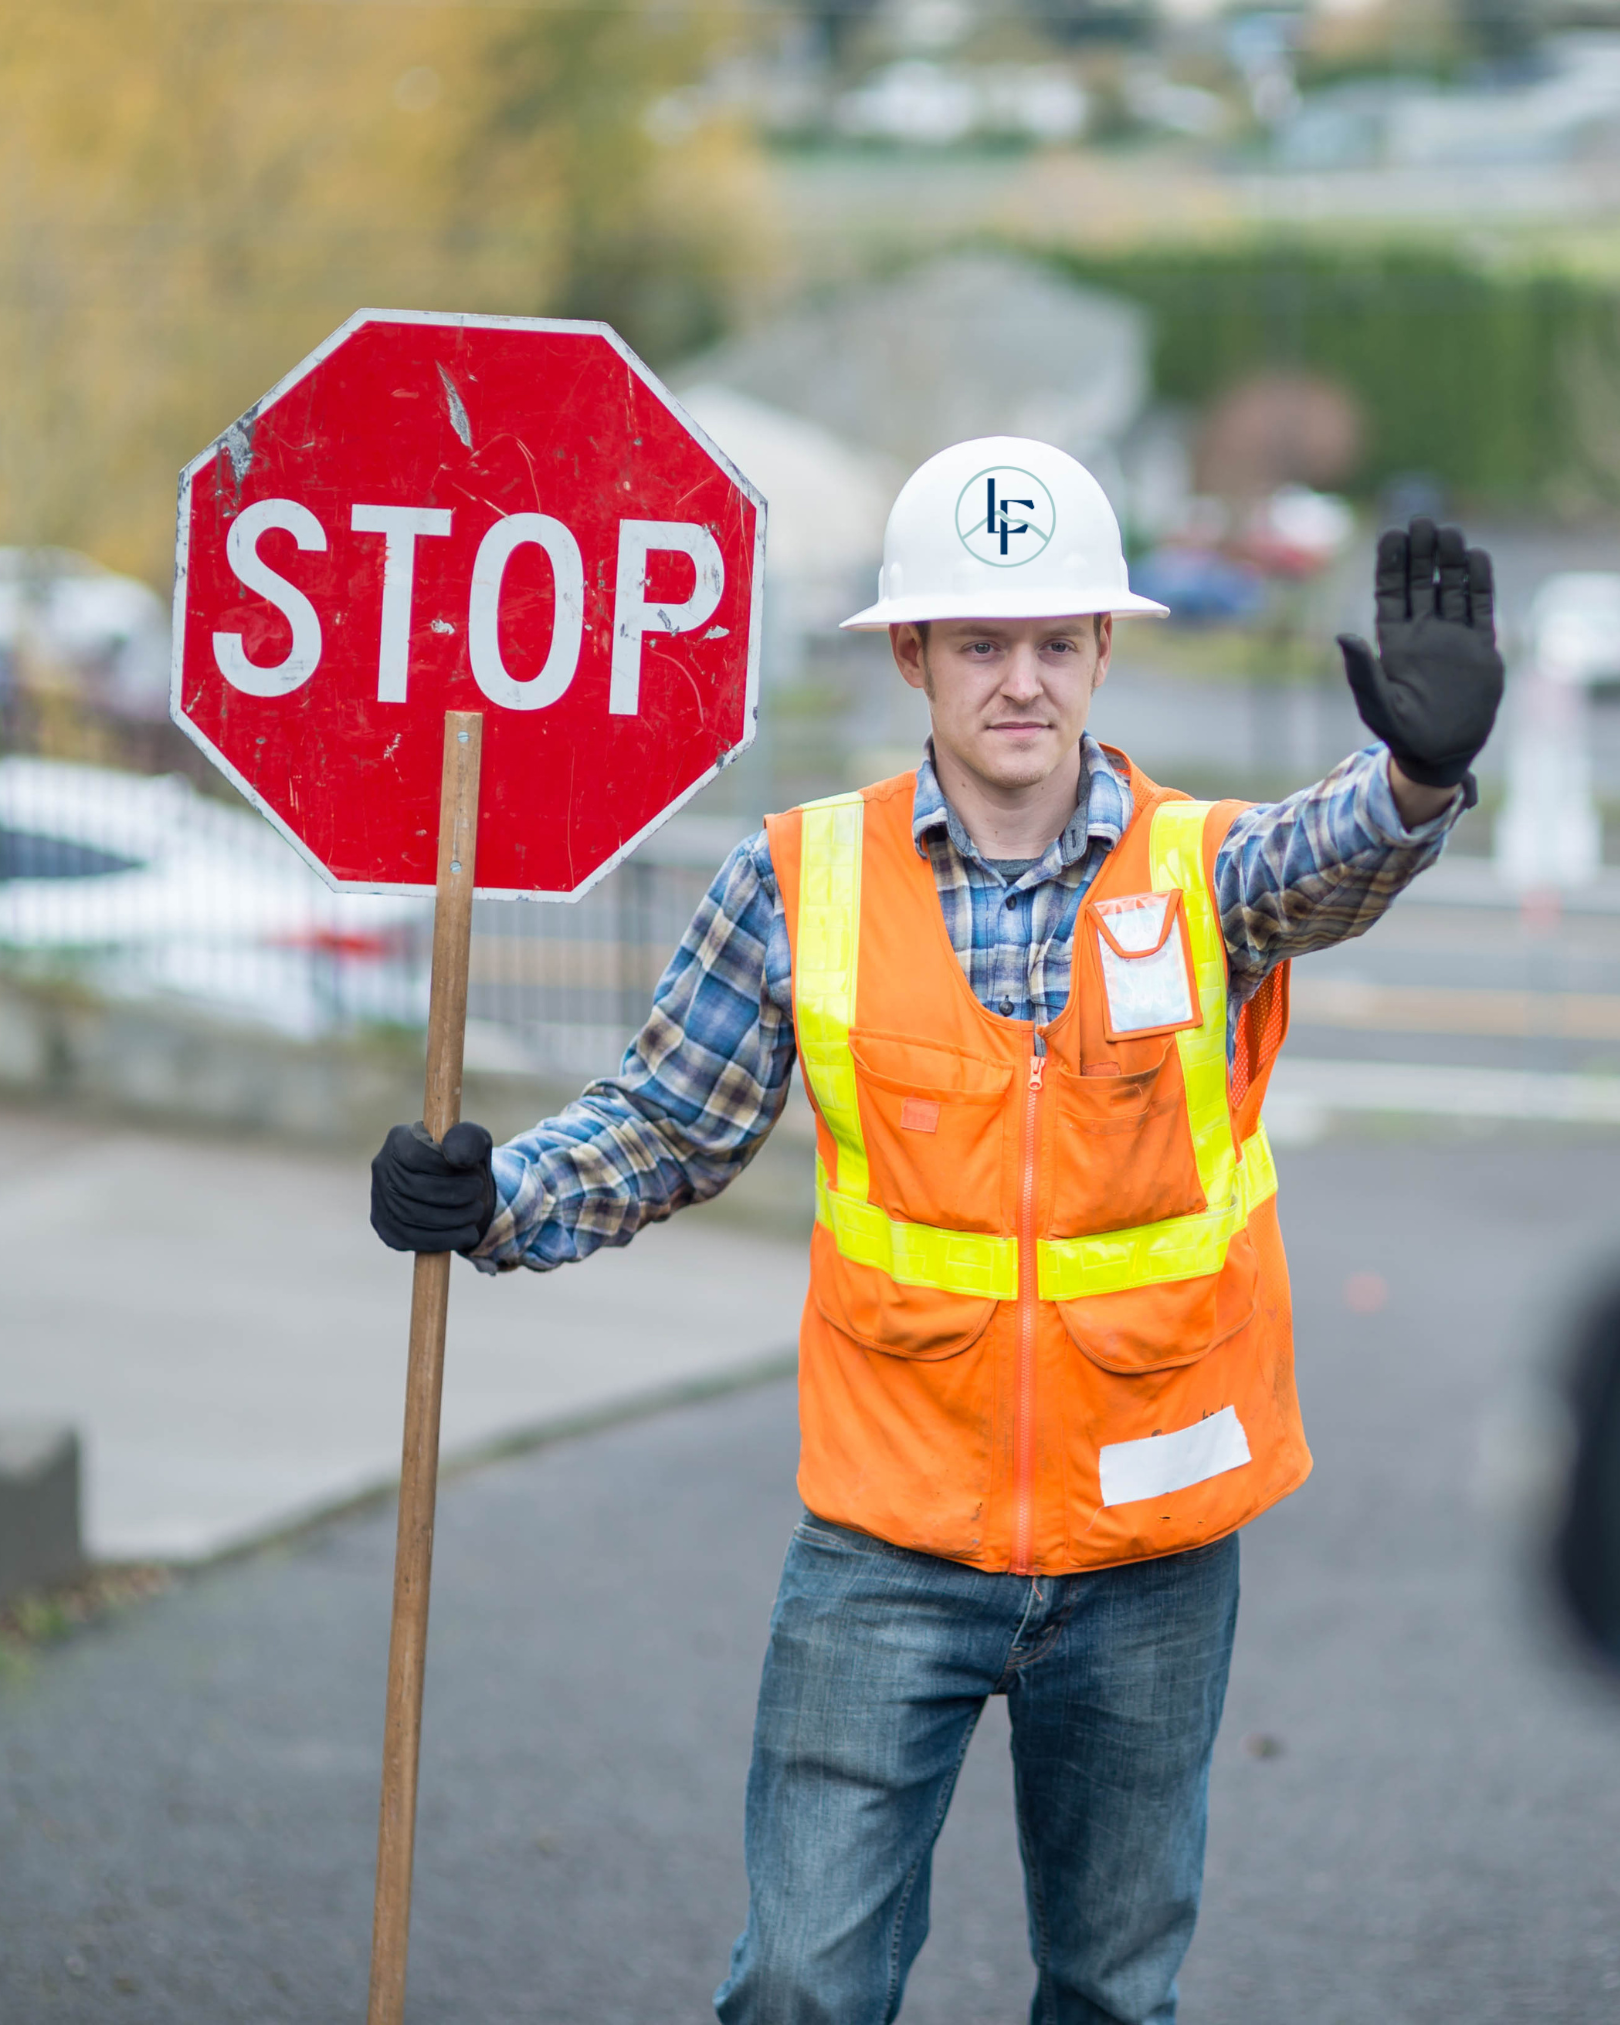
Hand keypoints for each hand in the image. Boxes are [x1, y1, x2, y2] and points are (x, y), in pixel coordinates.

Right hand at [370, 1120, 495, 1253]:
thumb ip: (468, 1141)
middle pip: (413, 1188)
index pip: (416, 1156)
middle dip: (455, 1194)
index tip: (473, 1173)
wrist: (459, 1190)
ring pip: (411, 1215)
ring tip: (475, 1211)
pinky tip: (466, 1234)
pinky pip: (410, 1239)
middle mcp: (381, 1167)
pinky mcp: (386, 1228)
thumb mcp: (474, 1143)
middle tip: (477, 1194)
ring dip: (453, 1218)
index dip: (447, 1168)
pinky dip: (443, 1240)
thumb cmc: (465, 1161)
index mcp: (399, 1139)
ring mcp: (379, 1199)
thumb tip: (456, 1156)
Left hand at [1337, 517, 1503, 791]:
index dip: (1391, 565)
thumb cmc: (1401, 733)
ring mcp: (1452, 637)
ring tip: (1449, 533)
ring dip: (1450, 561)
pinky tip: (1477, 558)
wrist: (1440, 753)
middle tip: (1422, 522)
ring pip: (1451, 588)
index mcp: (1394, 642)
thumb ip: (1361, 670)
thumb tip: (1343, 636)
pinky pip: (1480, 607)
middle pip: (1422, 583)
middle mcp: (1423, 633)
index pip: (1391, 593)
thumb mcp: (1376, 702)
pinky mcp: (1480, 647)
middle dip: (1421, 554)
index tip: (1391, 534)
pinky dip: (1479, 583)